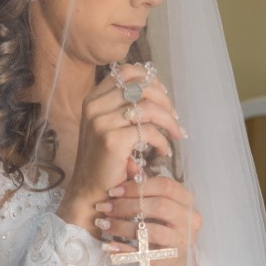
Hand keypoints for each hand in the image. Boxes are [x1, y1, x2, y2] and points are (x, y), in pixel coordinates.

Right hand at [56, 63, 186, 234]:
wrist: (90, 193)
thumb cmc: (104, 161)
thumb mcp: (108, 126)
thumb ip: (123, 107)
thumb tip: (156, 89)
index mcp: (93, 98)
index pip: (127, 72)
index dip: (150, 80)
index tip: (164, 96)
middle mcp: (94, 106)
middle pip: (141, 87)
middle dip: (165, 101)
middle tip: (174, 119)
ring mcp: (101, 122)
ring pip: (148, 108)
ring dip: (169, 121)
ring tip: (175, 135)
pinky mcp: (112, 140)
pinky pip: (148, 132)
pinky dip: (162, 141)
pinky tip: (163, 152)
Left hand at [94, 173, 201, 265]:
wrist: (176, 263)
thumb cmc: (164, 228)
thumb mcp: (157, 206)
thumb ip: (144, 186)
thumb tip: (129, 163)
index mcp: (186, 201)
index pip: (165, 186)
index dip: (137, 187)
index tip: (114, 191)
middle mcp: (189, 220)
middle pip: (158, 206)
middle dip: (127, 206)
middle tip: (104, 207)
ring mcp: (182, 241)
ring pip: (151, 230)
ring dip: (122, 226)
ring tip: (104, 224)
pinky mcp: (171, 260)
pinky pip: (144, 254)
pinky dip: (124, 249)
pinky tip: (109, 245)